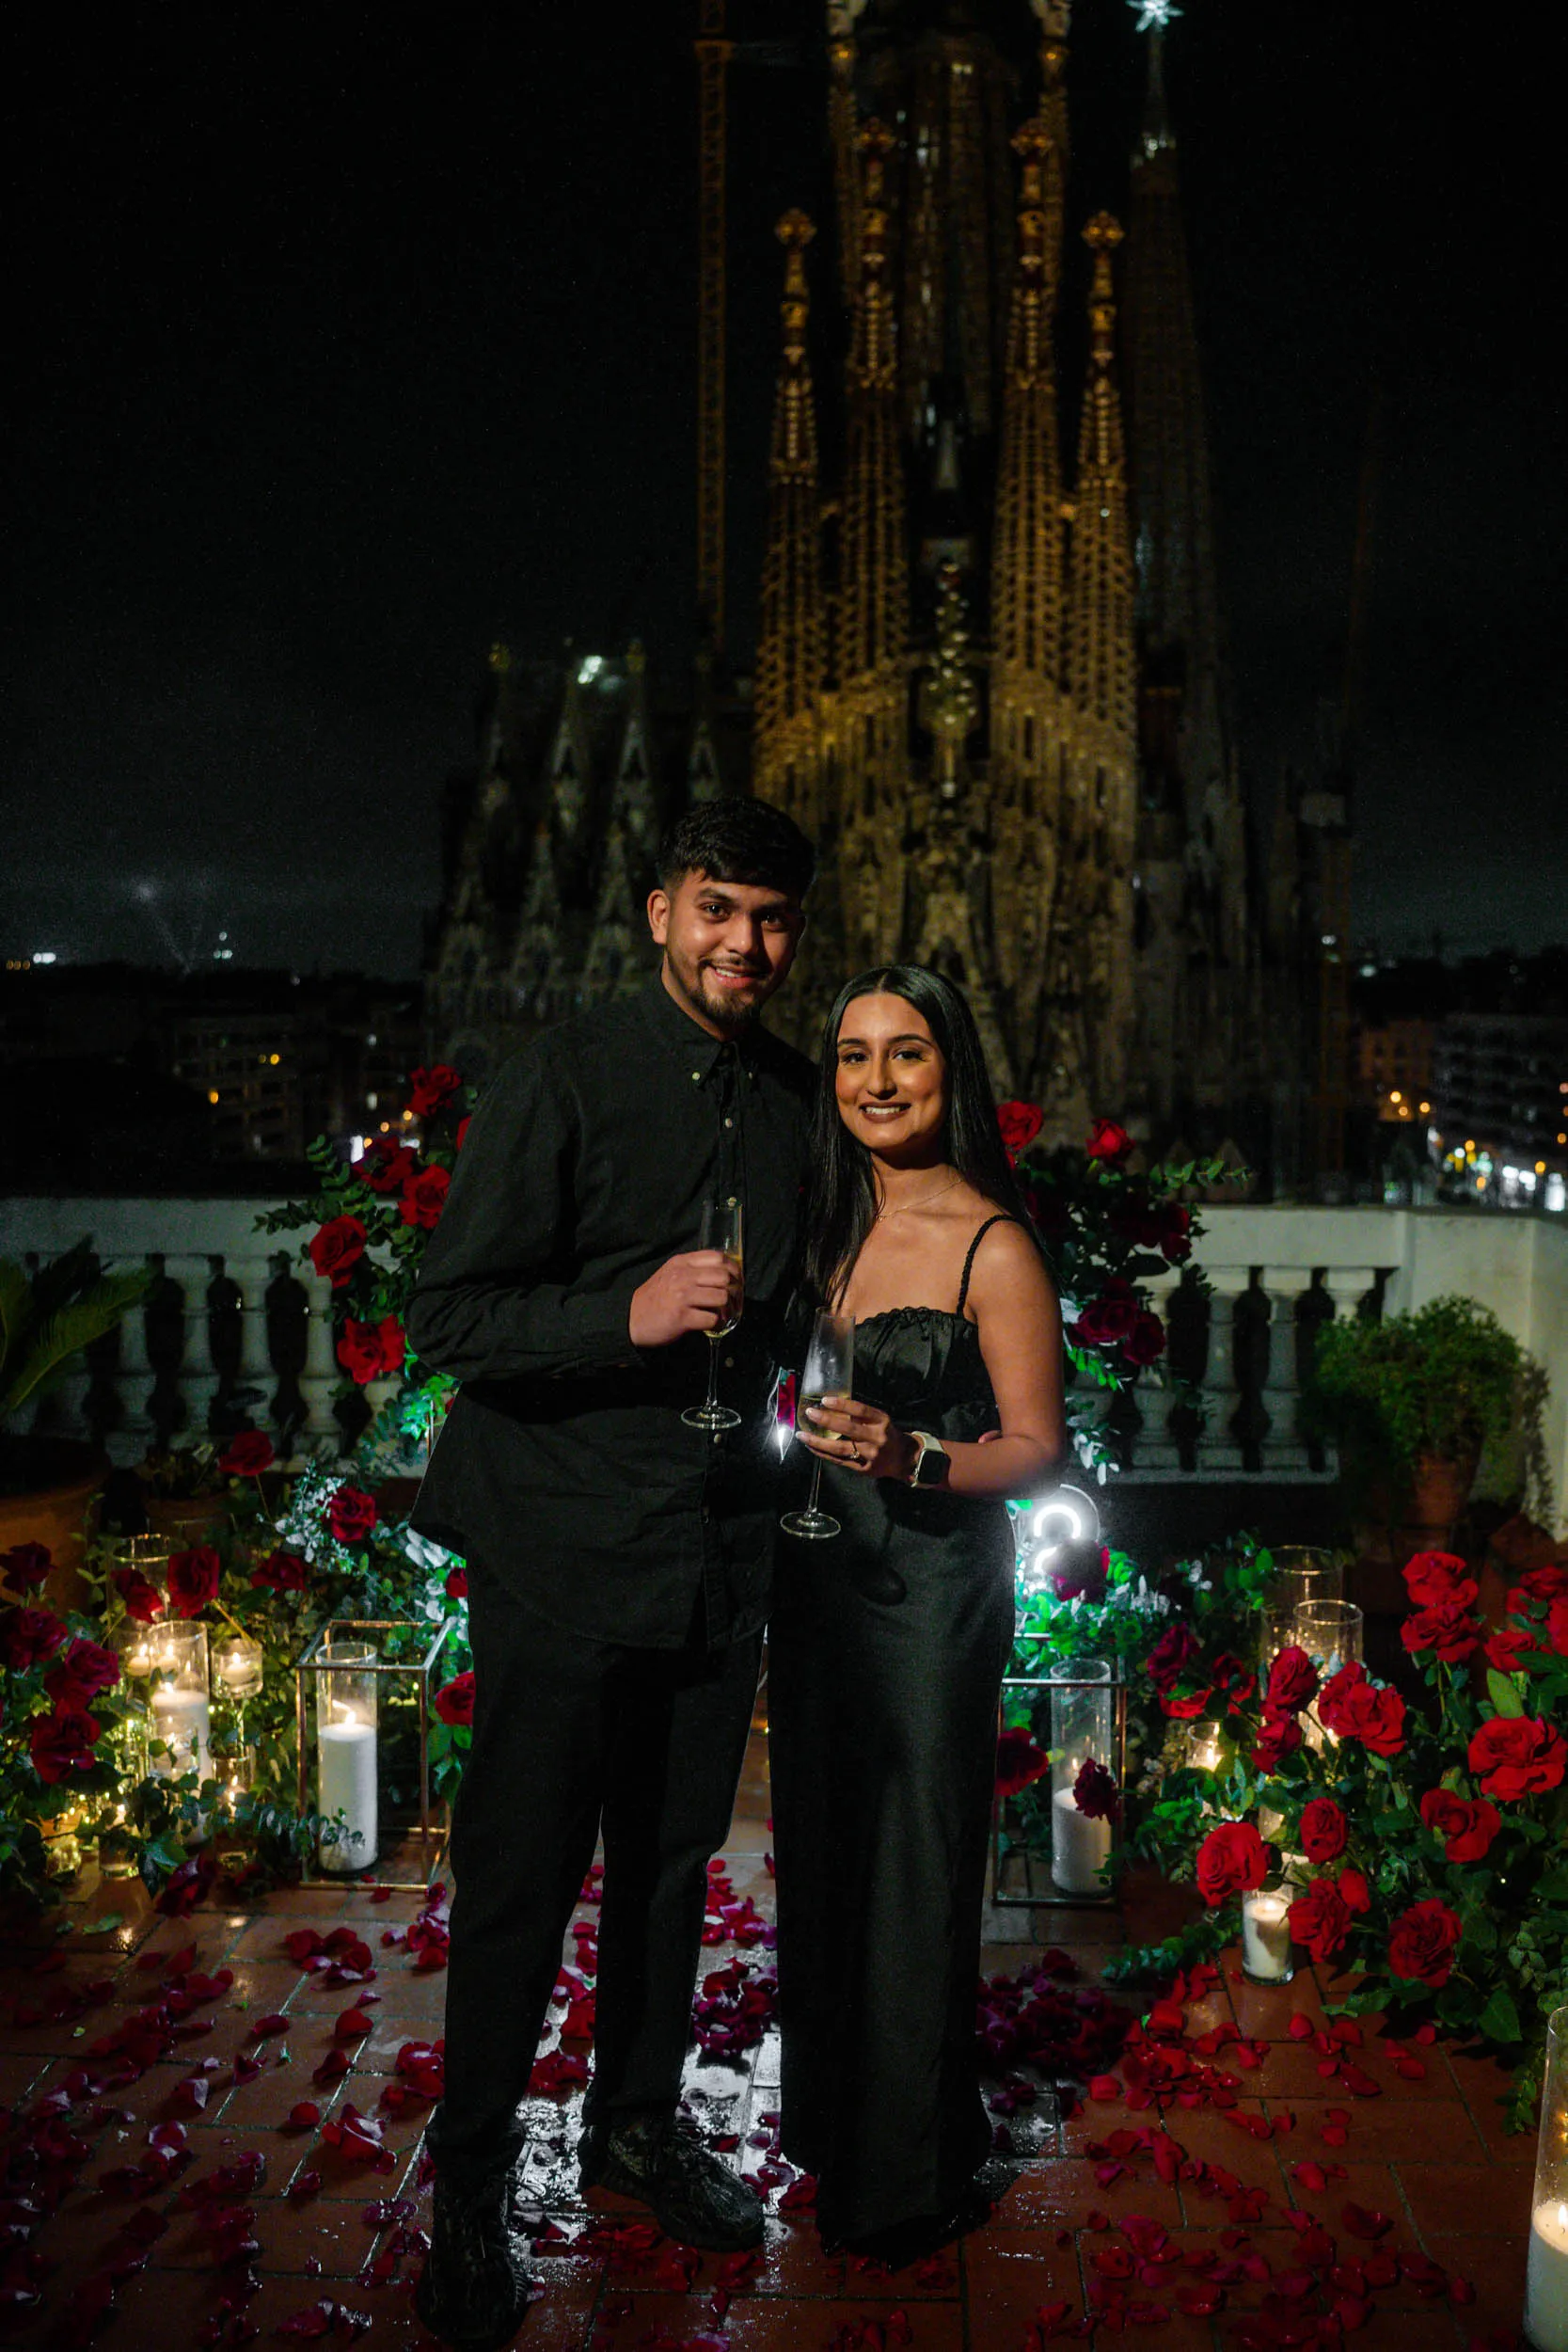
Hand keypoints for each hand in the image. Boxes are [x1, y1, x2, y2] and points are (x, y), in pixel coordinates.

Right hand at [628, 1250, 742, 1348]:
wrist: (631, 1318)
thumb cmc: (655, 1297)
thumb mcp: (670, 1273)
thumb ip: (692, 1269)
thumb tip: (723, 1271)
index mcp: (681, 1263)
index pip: (718, 1257)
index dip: (733, 1268)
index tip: (735, 1279)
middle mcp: (682, 1276)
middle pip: (724, 1277)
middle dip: (733, 1290)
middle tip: (732, 1300)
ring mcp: (682, 1297)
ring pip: (721, 1297)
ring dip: (726, 1308)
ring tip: (721, 1313)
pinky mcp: (682, 1317)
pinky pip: (712, 1319)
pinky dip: (716, 1324)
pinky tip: (711, 1324)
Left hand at [799, 1395, 916, 1480]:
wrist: (904, 1459)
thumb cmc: (887, 1434)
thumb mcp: (880, 1420)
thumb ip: (861, 1415)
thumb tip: (832, 1406)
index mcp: (882, 1421)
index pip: (860, 1410)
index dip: (842, 1404)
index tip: (824, 1400)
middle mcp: (877, 1437)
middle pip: (849, 1428)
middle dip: (827, 1420)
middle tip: (809, 1413)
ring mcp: (870, 1455)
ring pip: (840, 1448)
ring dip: (818, 1441)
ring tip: (802, 1435)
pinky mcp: (863, 1468)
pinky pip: (839, 1460)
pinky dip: (823, 1453)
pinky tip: (811, 1447)